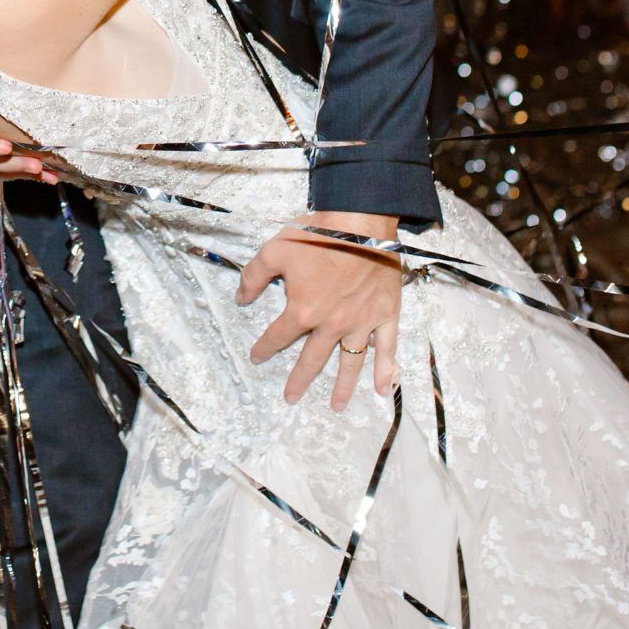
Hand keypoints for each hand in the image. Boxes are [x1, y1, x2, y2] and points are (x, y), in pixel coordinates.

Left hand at [237, 212, 402, 411]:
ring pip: (350, 363)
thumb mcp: (275, 250)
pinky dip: (386, 371)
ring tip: (336, 406)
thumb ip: (254, 277)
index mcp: (303, 311)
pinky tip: (383, 390)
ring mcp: (360, 323)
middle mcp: (331, 325)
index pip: (278, 336)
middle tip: (291, 398)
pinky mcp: (385, 316)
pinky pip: (387, 349)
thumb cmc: (318, 234)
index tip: (256, 357)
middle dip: (298, 380)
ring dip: (342, 387)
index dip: (264, 348)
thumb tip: (241, 299)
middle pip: (312, 359)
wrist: (361, 222)